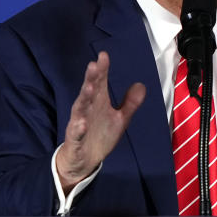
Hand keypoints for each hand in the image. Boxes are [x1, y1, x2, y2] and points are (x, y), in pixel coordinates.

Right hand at [56, 51, 145, 193]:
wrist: (83, 160)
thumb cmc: (99, 135)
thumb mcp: (120, 119)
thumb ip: (129, 103)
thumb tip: (141, 85)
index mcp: (98, 102)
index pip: (99, 82)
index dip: (102, 69)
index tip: (103, 55)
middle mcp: (88, 109)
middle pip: (89, 91)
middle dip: (91, 79)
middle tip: (94, 65)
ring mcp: (79, 123)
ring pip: (80, 109)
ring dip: (84, 98)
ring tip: (89, 88)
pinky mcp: (75, 139)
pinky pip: (76, 133)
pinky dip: (78, 128)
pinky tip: (81, 123)